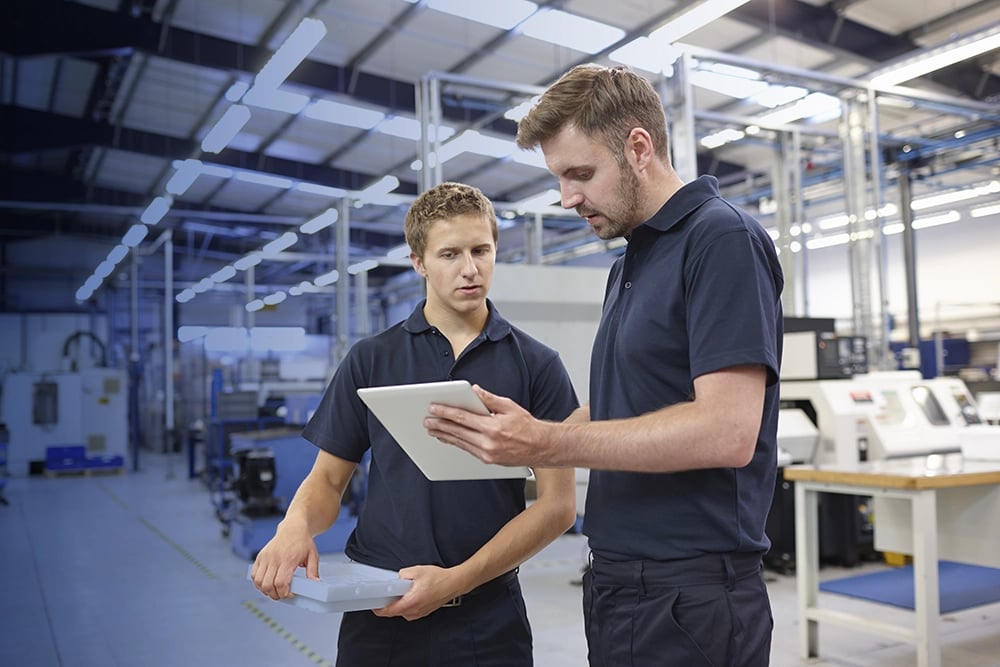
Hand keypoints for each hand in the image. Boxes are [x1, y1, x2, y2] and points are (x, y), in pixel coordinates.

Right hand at [250, 524, 319, 599]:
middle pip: (268, 585)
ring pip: (258, 582)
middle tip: (282, 595)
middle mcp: (274, 558)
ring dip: (265, 590)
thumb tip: (315, 584)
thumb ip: (313, 571)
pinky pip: (254, 574)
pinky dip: (258, 583)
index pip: (281, 583)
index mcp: (288, 559)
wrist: (293, 528)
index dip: (284, 593)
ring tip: (275, 590)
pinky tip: (267, 583)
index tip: (290, 594)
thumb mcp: (313, 556)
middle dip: (275, 595)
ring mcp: (265, 557)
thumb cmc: (303, 542)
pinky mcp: (260, 556)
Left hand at [372, 565, 463, 620]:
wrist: (454, 583)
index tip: (374, 605)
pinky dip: (408, 604)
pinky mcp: (425, 611)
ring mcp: (420, 613)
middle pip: (395, 612)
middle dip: (390, 603)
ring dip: (400, 604)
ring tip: (403, 592)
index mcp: (411, 602)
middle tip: (387, 594)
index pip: (389, 611)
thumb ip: (403, 575)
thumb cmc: (440, 579)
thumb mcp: (417, 571)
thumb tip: (398, 578)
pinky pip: (411, 611)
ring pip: (403, 612)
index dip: (379, 609)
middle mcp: (415, 611)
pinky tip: (412, 594)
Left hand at [424, 384, 554, 466]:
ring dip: (444, 435)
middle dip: (440, 425)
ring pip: (460, 443)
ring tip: (432, 430)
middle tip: (427, 420)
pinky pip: (467, 450)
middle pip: (457, 432)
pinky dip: (456, 443)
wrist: (541, 447)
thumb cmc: (527, 426)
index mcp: (493, 427)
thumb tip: (474, 390)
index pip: (463, 418)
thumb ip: (489, 399)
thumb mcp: (509, 406)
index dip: (445, 412)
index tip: (433, 408)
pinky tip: (448, 438)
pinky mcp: (488, 460)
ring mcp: (487, 454)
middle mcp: (488, 442)